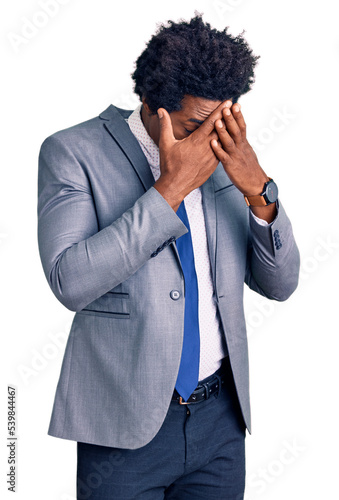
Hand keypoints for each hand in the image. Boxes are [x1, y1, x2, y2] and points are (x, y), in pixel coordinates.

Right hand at [154, 101, 228, 210]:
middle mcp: (207, 147)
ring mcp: (212, 157)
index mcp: (197, 140)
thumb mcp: (166, 144)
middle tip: (236, 107)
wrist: (176, 185)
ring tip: (235, 121)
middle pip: (221, 129)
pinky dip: (226, 144)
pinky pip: (222, 152)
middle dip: (228, 117)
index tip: (228, 101)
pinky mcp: (214, 166)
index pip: (211, 122)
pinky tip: (229, 140)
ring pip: (224, 141)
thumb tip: (161, 110)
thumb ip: (165, 125)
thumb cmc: (170, 165)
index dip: (220, 110)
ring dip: (229, 130)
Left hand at [211, 103, 276, 222]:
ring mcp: (236, 156)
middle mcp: (241, 148)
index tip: (235, 103)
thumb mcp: (246, 152)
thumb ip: (240, 142)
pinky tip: (212, 142)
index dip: (238, 115)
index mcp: (244, 144)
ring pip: (229, 142)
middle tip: (226, 107)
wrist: (256, 184)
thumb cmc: (249, 169)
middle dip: (231, 118)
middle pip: (236, 130)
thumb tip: (236, 132)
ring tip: (218, 121)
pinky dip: (218, 149)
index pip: (242, 126)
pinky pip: (223, 157)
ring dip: (223, 131)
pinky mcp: (231, 166)